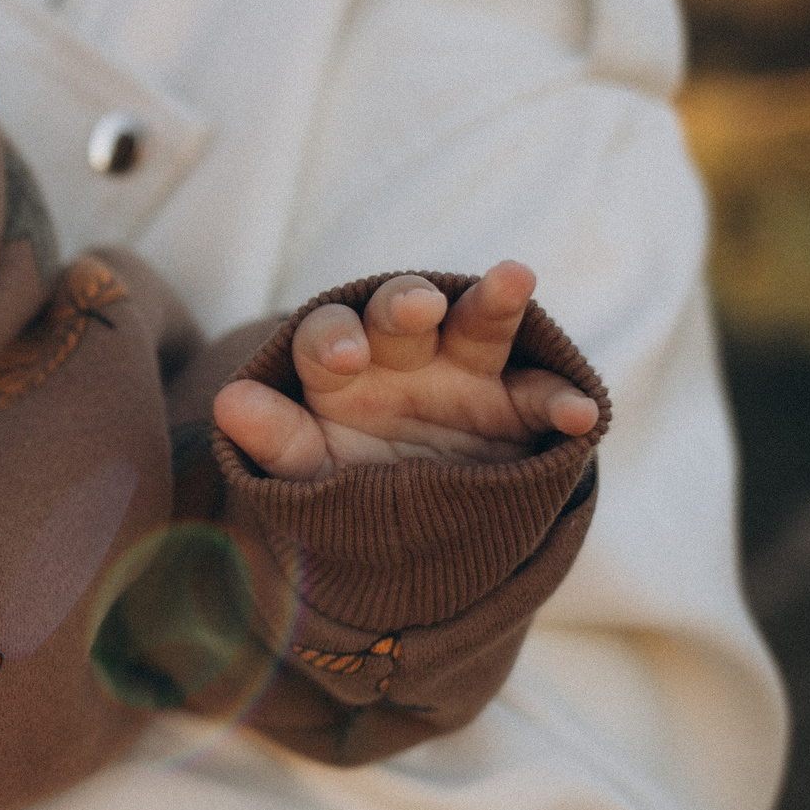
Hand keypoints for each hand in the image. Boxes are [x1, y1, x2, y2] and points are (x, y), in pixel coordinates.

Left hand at [213, 261, 598, 480]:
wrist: (413, 529)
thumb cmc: (346, 482)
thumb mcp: (308, 470)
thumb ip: (274, 439)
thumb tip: (228, 403)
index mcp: (339, 369)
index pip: (326, 337)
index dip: (331, 340)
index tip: (340, 356)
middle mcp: (401, 355)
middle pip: (399, 313)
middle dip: (404, 304)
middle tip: (414, 308)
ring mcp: (465, 374)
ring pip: (479, 324)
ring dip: (495, 300)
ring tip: (514, 279)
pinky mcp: (520, 407)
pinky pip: (544, 394)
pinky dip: (563, 401)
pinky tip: (580, 417)